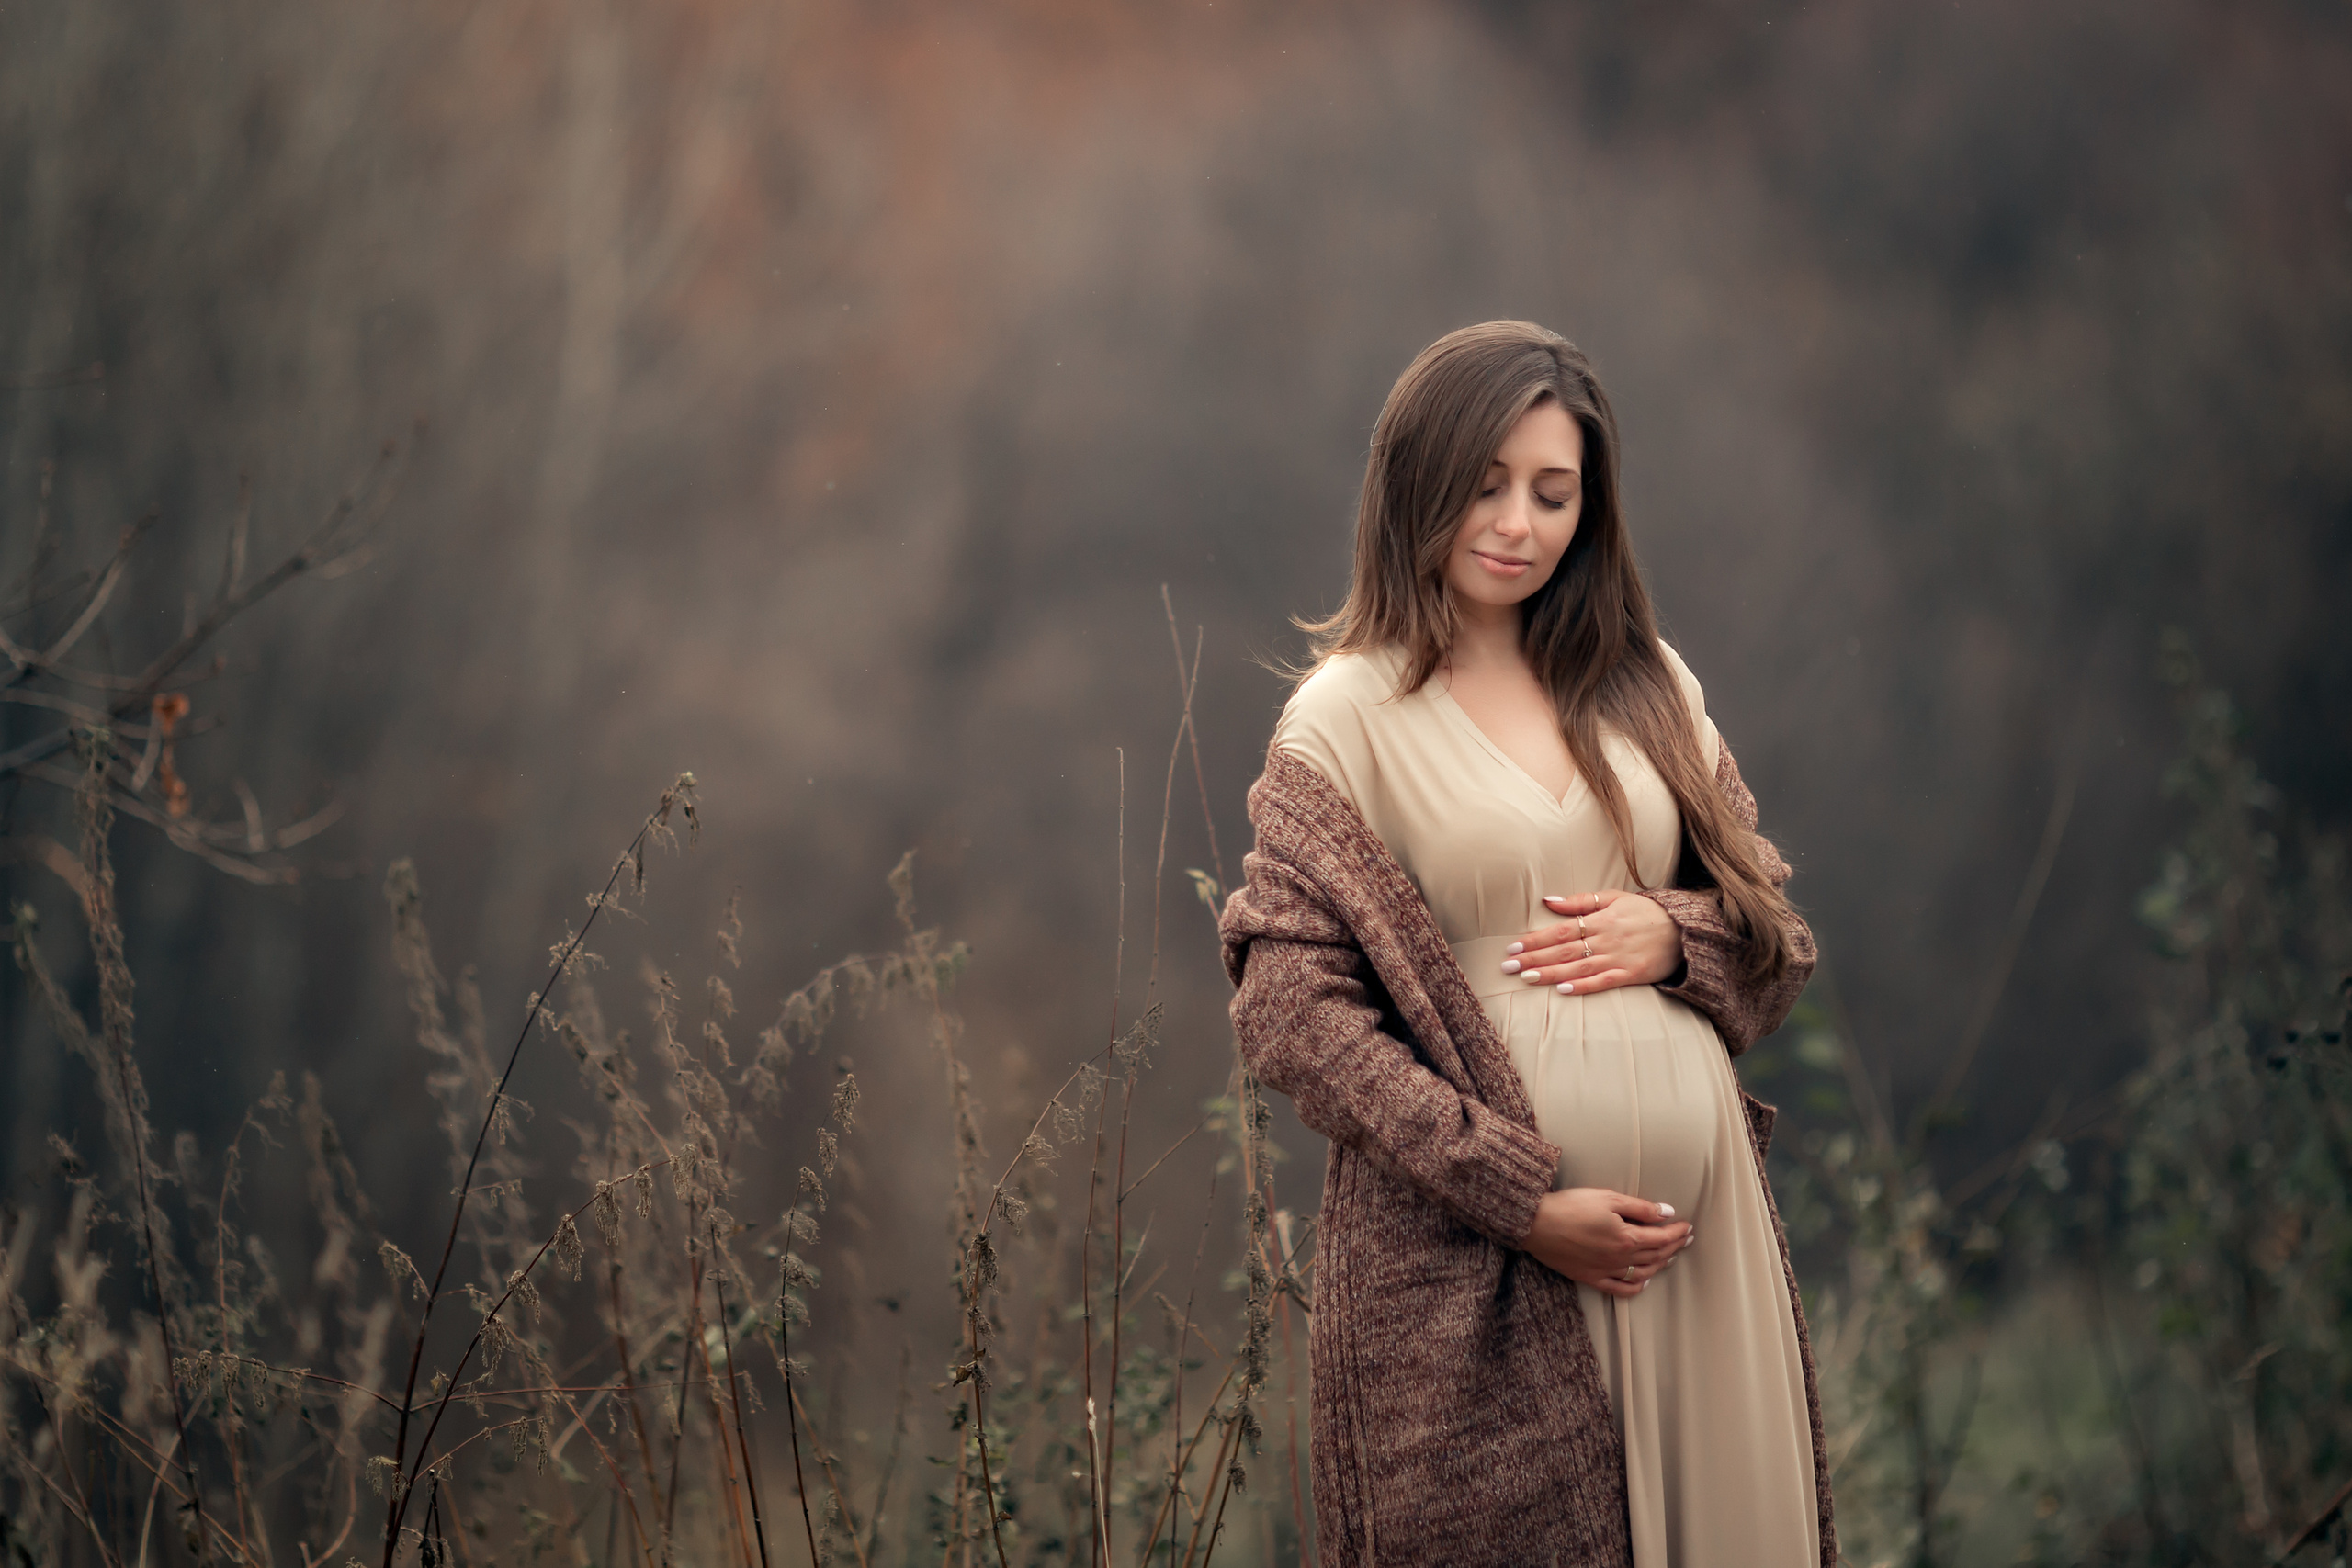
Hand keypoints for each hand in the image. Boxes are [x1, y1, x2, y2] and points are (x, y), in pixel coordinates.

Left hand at [1499, 889, 1683, 994]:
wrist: (1685, 929)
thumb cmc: (1646, 912)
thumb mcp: (1615, 898)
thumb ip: (1581, 901)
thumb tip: (1547, 900)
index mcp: (1601, 919)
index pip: (1560, 930)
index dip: (1535, 939)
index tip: (1513, 947)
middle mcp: (1607, 938)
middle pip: (1564, 950)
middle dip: (1534, 957)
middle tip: (1508, 966)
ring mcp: (1619, 957)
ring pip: (1579, 967)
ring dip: (1551, 973)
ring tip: (1527, 978)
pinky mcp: (1632, 974)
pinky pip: (1604, 982)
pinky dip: (1584, 986)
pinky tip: (1564, 990)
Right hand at [1522, 1187, 1693, 1295]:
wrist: (1536, 1225)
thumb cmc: (1571, 1206)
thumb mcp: (1608, 1198)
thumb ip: (1640, 1208)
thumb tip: (1667, 1213)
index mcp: (1627, 1238)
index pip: (1662, 1238)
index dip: (1678, 1232)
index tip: (1688, 1226)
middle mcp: (1620, 1259)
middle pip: (1655, 1255)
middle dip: (1674, 1247)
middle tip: (1686, 1239)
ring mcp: (1606, 1271)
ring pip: (1642, 1273)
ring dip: (1660, 1265)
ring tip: (1670, 1257)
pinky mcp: (1591, 1278)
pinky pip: (1620, 1289)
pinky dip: (1636, 1287)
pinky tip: (1644, 1281)